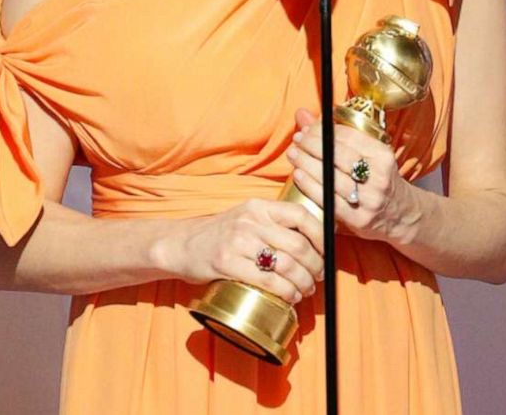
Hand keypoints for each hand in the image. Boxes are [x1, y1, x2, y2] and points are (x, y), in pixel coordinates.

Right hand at [164, 198, 324, 303]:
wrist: (180, 245)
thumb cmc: (220, 235)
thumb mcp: (246, 218)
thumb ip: (272, 223)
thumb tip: (311, 242)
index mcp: (259, 206)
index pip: (301, 216)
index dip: (320, 236)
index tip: (326, 253)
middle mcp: (250, 220)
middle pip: (298, 245)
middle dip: (315, 266)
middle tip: (318, 277)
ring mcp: (237, 241)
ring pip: (286, 265)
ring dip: (303, 282)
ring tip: (306, 290)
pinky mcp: (226, 263)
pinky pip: (267, 281)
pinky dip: (285, 292)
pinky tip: (290, 297)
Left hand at [287, 107, 414, 243]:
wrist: (399, 214)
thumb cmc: (376, 178)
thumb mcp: (366, 153)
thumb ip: (334, 134)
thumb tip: (301, 113)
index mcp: (383, 155)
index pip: (349, 136)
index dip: (324, 130)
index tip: (308, 128)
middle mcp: (378, 176)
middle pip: (338, 155)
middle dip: (312, 144)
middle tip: (297, 139)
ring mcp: (369, 199)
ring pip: (330, 176)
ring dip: (306, 162)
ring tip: (293, 153)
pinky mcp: (358, 218)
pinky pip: (328, 198)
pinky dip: (309, 184)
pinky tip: (298, 174)